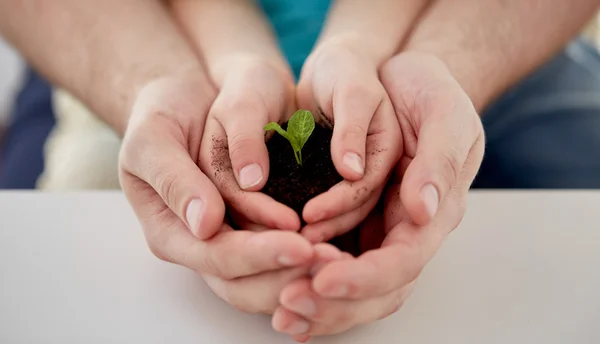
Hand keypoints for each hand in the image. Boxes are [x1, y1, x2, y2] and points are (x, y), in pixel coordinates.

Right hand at [119, 71, 314, 313]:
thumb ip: (174, 179)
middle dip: (290, 275)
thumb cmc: (162, 114)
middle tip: (334, 262)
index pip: (217, 257)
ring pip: (268, 278)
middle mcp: (204, 243)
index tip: (300, 246)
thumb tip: (204, 223)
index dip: (259, 256)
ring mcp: (233, 236)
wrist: (189, 96)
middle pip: (246, 284)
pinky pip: (283, 252)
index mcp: (170, 232)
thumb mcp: (152, 138)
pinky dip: (309, 255)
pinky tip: (338, 248)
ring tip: (343, 261)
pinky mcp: (257, 224)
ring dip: (305, 273)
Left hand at [272, 52, 484, 337]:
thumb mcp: (443, 114)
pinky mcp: (350, 218)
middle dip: (334, 304)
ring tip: (281, 311)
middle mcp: (403, 228)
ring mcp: (376, 226)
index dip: (365, 278)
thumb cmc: (426, 90)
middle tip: (290, 307)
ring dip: (316, 301)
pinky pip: (330, 259)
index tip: (324, 281)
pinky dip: (307, 280)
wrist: (397, 76)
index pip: (404, 260)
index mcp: (433, 211)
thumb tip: (425, 212)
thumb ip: (439, 162)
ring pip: (351, 282)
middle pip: (376, 287)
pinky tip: (280, 290)